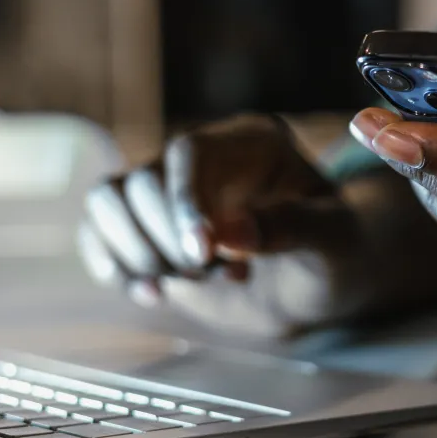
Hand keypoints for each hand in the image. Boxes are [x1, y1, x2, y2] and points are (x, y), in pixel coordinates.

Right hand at [77, 114, 436, 336]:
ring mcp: (171, 189)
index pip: (192, 153)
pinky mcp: (147, 226)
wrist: (325, 279)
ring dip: (136, 252)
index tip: (201, 256)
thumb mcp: (334, 240)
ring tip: (189, 280)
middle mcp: (205, 156)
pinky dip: (113, 264)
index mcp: (253, 142)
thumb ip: (291, 228)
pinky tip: (154, 295)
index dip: (185, 203)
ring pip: (108, 198)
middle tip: (209, 274)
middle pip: (143, 180)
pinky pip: (98, 229)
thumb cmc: (338, 251)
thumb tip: (229, 232)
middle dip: (166, 241)